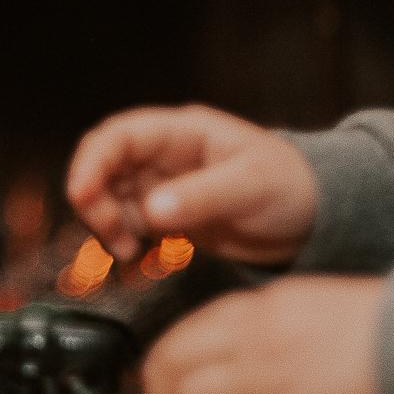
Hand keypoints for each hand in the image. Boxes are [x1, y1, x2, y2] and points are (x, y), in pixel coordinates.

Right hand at [66, 105, 319, 264]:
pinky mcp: (169, 217)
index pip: (120, 136)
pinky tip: (137, 261)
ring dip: (108, 227)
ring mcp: (164, 187)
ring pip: (111, 200)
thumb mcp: (250, 187)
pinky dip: (124, 244)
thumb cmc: (291, 186)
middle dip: (95, 201)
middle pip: (105, 168)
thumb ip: (201, 197)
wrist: (314, 217)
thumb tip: (150, 212)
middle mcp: (165, 156)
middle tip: (113, 237)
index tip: (80, 194)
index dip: (92, 162)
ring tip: (129, 254)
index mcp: (182, 133)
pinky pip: (129, 226)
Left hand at [142, 276, 388, 393]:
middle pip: (170, 373)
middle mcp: (245, 341)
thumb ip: (252, 323)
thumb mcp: (298, 302)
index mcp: (249, 307)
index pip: (178, 338)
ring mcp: (261, 381)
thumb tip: (218, 353)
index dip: (161, 367)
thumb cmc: (367, 323)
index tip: (164, 382)